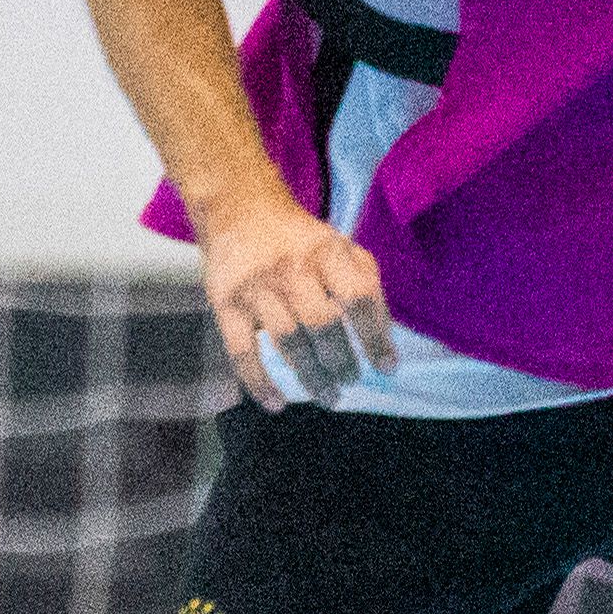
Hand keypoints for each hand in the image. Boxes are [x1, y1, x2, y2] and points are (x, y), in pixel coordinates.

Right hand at [195, 184, 398, 409]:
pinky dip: (259, 383)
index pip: (358, 299)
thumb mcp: (339, 246)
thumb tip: (383, 336)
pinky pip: (242, 352)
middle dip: (342, 362)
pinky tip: (276, 403)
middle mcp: (292, 270)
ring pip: (288, 343)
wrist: (237, 210)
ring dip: (312, 377)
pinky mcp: (226, 305)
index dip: (375, 337)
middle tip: (349, 380)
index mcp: (326, 253)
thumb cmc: (298, 239)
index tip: (386, 366)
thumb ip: (364, 283)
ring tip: (328, 395)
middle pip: (324, 325)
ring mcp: (257, 289)